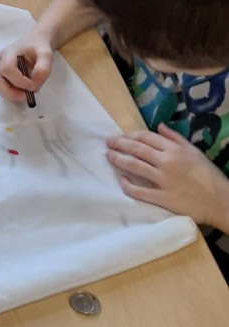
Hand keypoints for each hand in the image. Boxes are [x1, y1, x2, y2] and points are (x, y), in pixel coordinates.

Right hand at [0, 35, 54, 100]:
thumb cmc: (38, 48)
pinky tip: (21, 90)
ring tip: (25, 92)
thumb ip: (43, 68)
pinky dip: (10, 93)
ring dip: (10, 93)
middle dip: (11, 92)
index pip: (7, 69)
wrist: (34, 43)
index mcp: (8, 52)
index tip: (34, 86)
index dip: (19, 81)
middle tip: (27, 96)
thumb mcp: (46, 55)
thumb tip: (33, 84)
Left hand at [106, 125, 228, 228]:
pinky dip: (127, 185)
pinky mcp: (162, 198)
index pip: (145, 137)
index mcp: (174, 149)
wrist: (220, 200)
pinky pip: (139, 191)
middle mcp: (166, 162)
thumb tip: (158, 126)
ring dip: (118, 159)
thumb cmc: (208, 175)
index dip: (130, 135)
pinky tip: (121, 180)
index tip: (120, 136)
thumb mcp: (194, 151)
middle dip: (119, 144)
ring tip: (108, 156)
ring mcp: (163, 180)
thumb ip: (175, 138)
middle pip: (136, 149)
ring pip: (134, 166)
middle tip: (107, 143)